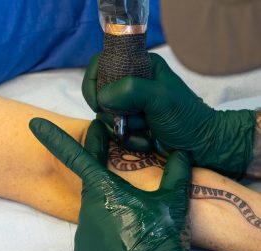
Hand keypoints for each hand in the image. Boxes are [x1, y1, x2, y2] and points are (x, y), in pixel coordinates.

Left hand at [29, 118, 194, 250]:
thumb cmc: (160, 237)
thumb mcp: (172, 201)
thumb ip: (175, 172)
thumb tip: (182, 153)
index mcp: (105, 191)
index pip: (77, 157)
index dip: (56, 139)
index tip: (35, 125)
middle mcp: (87, 210)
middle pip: (95, 191)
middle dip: (112, 193)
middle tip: (134, 209)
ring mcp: (81, 235)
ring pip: (96, 216)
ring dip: (112, 218)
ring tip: (133, 232)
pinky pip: (92, 240)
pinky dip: (106, 239)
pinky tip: (123, 247)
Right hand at [82, 53, 255, 178]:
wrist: (199, 144)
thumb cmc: (185, 118)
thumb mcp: (162, 98)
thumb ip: (132, 90)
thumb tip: (102, 97)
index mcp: (139, 65)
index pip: (101, 64)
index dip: (93, 83)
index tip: (98, 104)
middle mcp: (131, 83)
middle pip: (100, 94)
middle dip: (114, 112)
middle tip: (135, 119)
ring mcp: (129, 104)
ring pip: (106, 116)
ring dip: (124, 128)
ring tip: (146, 129)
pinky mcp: (130, 122)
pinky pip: (115, 130)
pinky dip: (128, 138)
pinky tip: (146, 138)